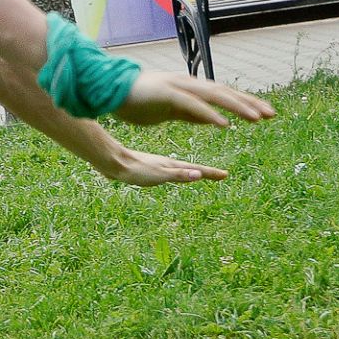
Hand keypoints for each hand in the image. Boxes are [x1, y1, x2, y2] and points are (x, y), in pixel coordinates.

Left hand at [107, 146, 229, 185]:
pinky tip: (171, 174)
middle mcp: (166, 164)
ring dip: (192, 172)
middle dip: (206, 172)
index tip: (226, 175)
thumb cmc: (133, 170)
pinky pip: (168, 171)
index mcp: (171, 165)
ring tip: (200, 175)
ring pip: (179, 169)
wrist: (112, 162)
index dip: (211, 173)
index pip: (196, 169)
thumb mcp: (158, 174)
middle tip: (220, 175)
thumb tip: (199, 174)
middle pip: (191, 168)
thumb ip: (177, 175)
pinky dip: (176, 173)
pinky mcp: (147, 169)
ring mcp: (157, 165)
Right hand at [112, 70, 274, 127]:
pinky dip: (209, 114)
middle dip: (249, 103)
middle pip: (225, 93)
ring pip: (214, 96)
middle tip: (272, 115)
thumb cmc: (137, 101)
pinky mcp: (167, 94)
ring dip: (237, 107)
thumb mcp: (171, 111)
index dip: (245, 104)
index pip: (223, 96)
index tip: (265, 114)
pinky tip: (223, 124)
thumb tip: (215, 120)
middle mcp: (188, 85)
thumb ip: (193, 114)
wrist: (110, 92)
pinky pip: (193, 105)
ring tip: (256, 118)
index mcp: (190, 90)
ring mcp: (179, 87)